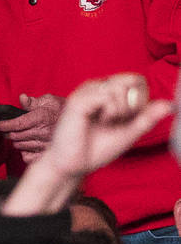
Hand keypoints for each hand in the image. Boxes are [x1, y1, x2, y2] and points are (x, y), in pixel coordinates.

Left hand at [0, 93, 64, 162]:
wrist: (79, 122)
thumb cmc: (61, 109)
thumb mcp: (48, 100)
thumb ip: (32, 102)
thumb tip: (22, 98)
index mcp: (42, 118)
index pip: (17, 124)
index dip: (3, 125)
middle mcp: (44, 133)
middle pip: (16, 136)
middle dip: (8, 132)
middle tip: (7, 129)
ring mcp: (46, 145)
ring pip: (20, 146)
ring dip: (17, 141)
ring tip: (20, 135)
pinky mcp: (48, 155)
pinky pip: (28, 158)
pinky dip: (25, 153)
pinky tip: (28, 146)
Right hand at [37, 74, 171, 180]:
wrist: (74, 164)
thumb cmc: (96, 149)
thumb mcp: (129, 133)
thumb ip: (146, 119)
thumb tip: (169, 105)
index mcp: (107, 91)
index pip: (137, 80)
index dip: (141, 100)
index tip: (128, 119)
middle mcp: (96, 87)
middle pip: (132, 78)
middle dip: (134, 103)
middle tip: (119, 120)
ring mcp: (86, 92)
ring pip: (120, 87)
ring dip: (121, 110)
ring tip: (107, 122)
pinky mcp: (78, 100)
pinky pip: (107, 96)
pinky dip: (110, 112)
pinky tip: (99, 121)